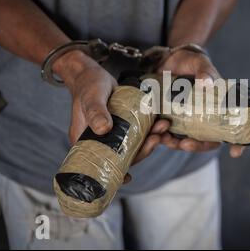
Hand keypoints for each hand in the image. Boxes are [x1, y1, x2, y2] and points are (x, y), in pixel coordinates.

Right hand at [54, 50, 169, 182]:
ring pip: (134, 144)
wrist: (91, 73)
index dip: (116, 172)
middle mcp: (101, 141)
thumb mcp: (91, 98)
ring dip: (150, 139)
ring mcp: (114, 133)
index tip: (129, 177)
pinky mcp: (124, 124)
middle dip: (143, 150)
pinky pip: (138, 131)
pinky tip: (160, 121)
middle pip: (124, 155)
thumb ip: (96, 112)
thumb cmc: (87, 86)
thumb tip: (104, 130)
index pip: (103, 163)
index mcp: (86, 142)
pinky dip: (150, 129)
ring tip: (163, 126)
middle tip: (157, 138)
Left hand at [157, 49, 244, 157]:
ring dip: (176, 144)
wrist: (167, 60)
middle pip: (207, 141)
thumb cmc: (191, 62)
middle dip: (197, 146)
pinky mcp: (169, 119)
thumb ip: (205, 71)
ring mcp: (186, 121)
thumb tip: (206, 84)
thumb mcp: (200, 63)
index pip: (233, 129)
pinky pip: (167, 133)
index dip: (238, 143)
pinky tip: (156, 132)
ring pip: (186, 141)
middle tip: (186, 144)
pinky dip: (162, 136)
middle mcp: (204, 119)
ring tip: (166, 139)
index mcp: (218, 108)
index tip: (235, 152)